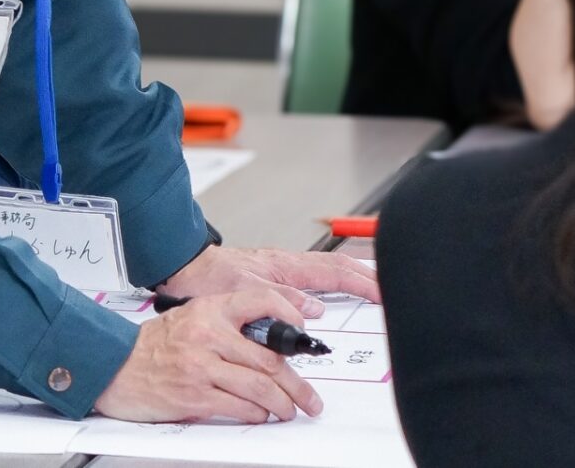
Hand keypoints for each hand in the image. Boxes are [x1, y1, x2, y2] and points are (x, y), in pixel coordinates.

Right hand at [94, 289, 321, 422]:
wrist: (114, 365)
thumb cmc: (152, 345)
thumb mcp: (189, 319)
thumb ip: (225, 325)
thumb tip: (268, 345)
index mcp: (208, 310)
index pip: (260, 302)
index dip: (290, 317)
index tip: (304, 336)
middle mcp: (207, 334)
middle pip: (269, 359)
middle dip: (297, 385)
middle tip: (309, 398)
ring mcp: (201, 366)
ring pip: (260, 387)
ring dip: (282, 404)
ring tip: (290, 410)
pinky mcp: (195, 396)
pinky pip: (240, 407)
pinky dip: (257, 414)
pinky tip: (261, 415)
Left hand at [158, 244, 380, 314]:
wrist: (183, 268)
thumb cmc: (208, 278)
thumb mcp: (244, 291)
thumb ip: (279, 299)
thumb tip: (314, 309)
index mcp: (284, 266)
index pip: (334, 271)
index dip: (362, 282)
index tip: (384, 292)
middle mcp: (286, 265)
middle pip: (336, 267)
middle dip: (365, 275)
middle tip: (390, 286)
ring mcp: (281, 269)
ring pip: (326, 270)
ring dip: (351, 277)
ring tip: (373, 285)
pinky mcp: (273, 276)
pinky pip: (312, 277)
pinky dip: (331, 281)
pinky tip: (333, 292)